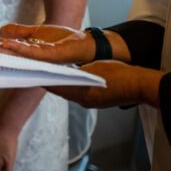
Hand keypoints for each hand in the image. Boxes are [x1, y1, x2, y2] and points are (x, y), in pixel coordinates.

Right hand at [0, 23, 92, 64]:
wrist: (84, 44)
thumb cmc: (62, 40)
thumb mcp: (36, 32)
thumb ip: (19, 32)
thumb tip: (0, 32)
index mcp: (24, 52)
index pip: (1, 48)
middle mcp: (29, 58)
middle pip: (3, 54)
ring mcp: (38, 59)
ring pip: (13, 55)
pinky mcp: (49, 56)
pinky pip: (31, 53)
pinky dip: (17, 48)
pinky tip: (6, 43)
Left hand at [47, 61, 161, 108]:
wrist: (139, 85)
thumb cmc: (120, 74)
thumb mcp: (94, 68)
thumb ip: (76, 71)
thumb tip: (62, 71)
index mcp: (80, 93)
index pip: (54, 86)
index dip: (42, 78)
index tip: (31, 71)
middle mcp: (83, 101)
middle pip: (59, 90)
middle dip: (49, 80)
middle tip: (37, 71)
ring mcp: (90, 103)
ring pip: (68, 92)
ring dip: (59, 83)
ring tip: (49, 72)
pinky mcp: (95, 102)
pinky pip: (78, 93)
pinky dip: (70, 86)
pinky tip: (68, 78)